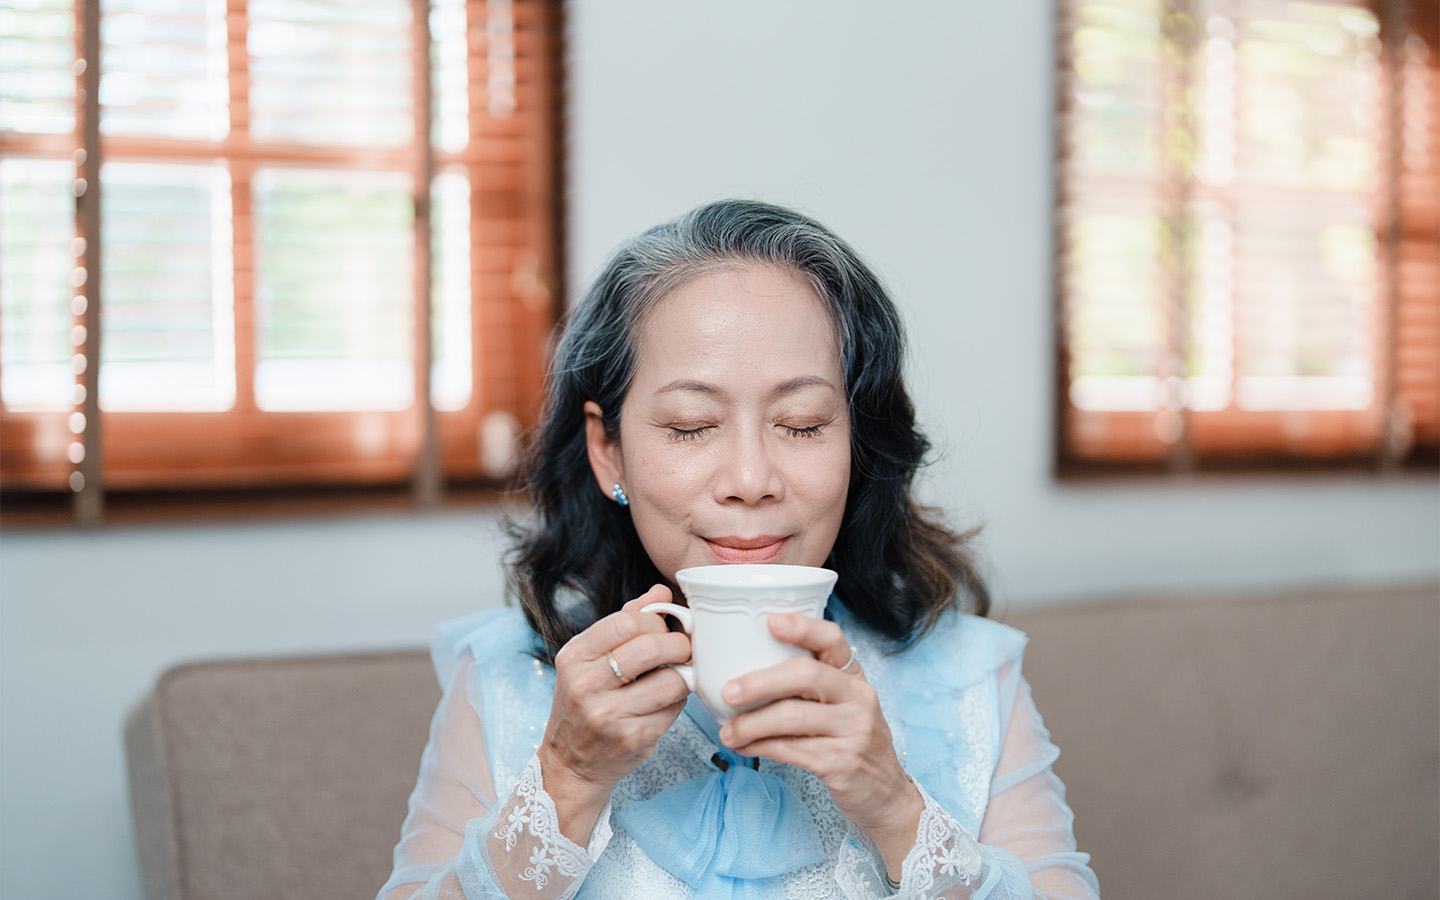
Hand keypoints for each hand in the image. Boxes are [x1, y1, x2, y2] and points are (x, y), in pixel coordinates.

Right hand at [538, 585, 691, 842]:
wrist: (571, 765)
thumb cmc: (585, 705)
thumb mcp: (589, 661)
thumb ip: (624, 623)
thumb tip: (661, 593)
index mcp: (573, 657)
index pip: (627, 621)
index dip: (657, 621)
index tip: (665, 629)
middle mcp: (585, 685)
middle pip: (652, 647)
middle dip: (679, 644)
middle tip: (684, 649)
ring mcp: (608, 715)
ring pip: (671, 680)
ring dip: (684, 674)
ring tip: (678, 675)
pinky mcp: (632, 738)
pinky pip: (674, 708)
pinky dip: (678, 701)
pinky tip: (667, 702)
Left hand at [717, 613, 923, 880]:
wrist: (885, 794)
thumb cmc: (850, 741)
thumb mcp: (841, 706)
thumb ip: (809, 687)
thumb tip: (743, 672)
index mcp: (854, 676)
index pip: (833, 639)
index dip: (802, 627)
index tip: (770, 621)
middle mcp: (858, 697)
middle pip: (806, 674)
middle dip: (760, 682)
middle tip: (727, 691)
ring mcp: (854, 730)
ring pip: (792, 716)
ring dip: (751, 724)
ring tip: (726, 731)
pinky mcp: (842, 762)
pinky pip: (791, 749)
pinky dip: (760, 747)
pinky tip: (743, 747)